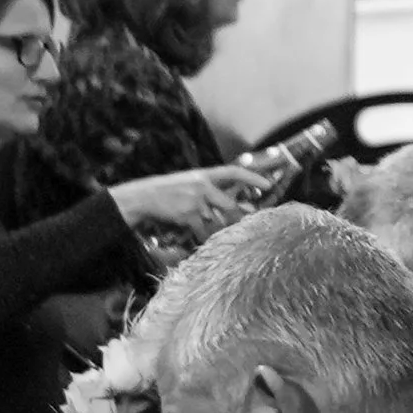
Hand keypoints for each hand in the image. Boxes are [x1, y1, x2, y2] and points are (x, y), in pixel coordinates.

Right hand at [112, 163, 269, 239]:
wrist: (144, 197)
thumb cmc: (169, 192)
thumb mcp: (190, 184)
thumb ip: (211, 192)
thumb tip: (233, 204)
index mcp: (204, 174)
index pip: (234, 172)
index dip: (253, 177)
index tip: (268, 185)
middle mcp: (203, 185)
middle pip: (231, 205)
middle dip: (239, 218)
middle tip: (248, 226)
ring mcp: (196, 200)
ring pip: (218, 220)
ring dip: (220, 230)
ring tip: (223, 237)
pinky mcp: (188, 214)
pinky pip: (204, 231)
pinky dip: (204, 238)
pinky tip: (201, 241)